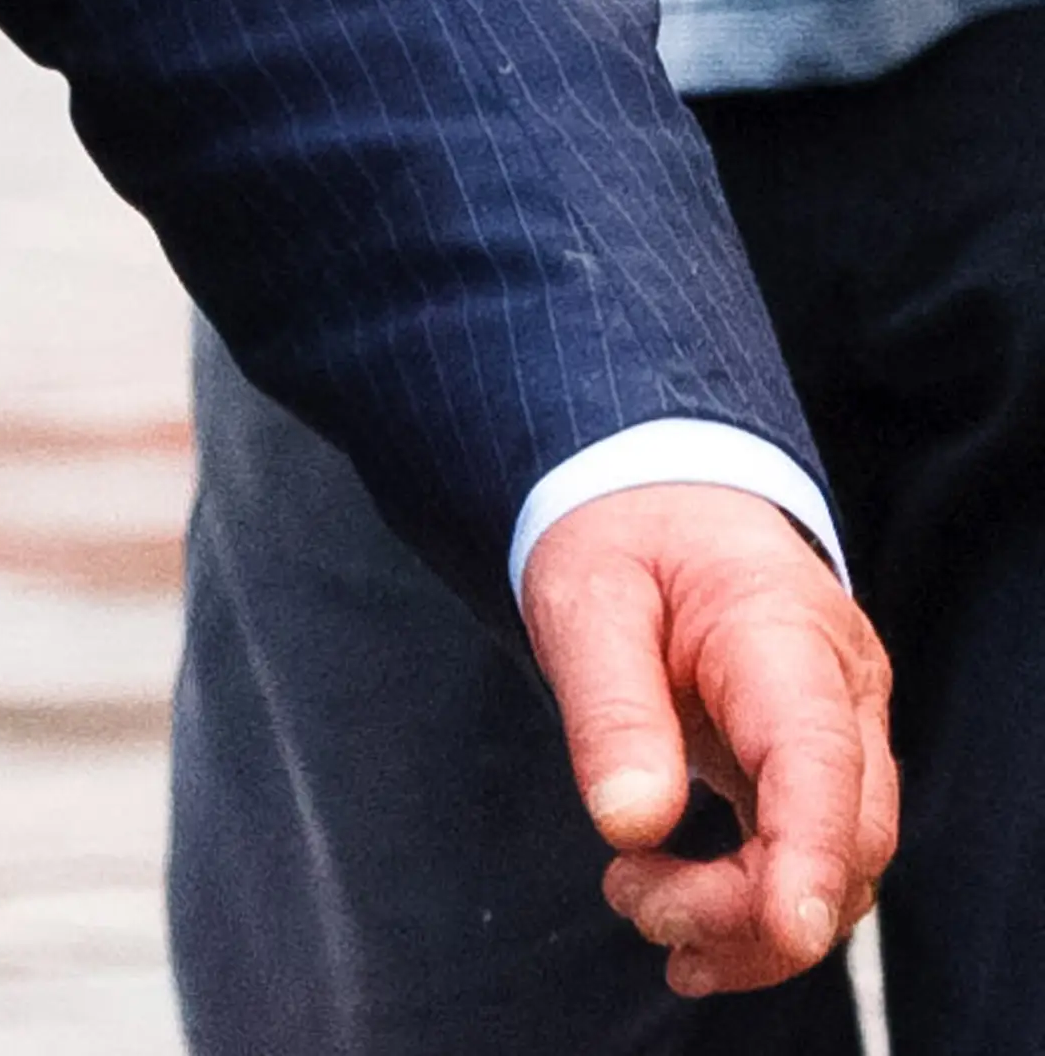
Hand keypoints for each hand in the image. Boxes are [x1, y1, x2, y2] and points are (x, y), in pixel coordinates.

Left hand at [520, 484, 895, 995]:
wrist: (662, 498)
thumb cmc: (626, 536)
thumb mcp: (586, 595)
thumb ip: (610, 706)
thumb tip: (632, 824)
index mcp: (784, 628)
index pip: (818, 754)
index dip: (811, 852)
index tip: (787, 928)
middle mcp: (839, 688)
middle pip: (844, 834)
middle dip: (750, 908)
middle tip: (635, 901)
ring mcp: (840, 732)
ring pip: (839, 867)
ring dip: (749, 923)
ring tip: (640, 904)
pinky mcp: (816, 769)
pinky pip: (810, 860)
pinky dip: (756, 912)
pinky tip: (689, 933)